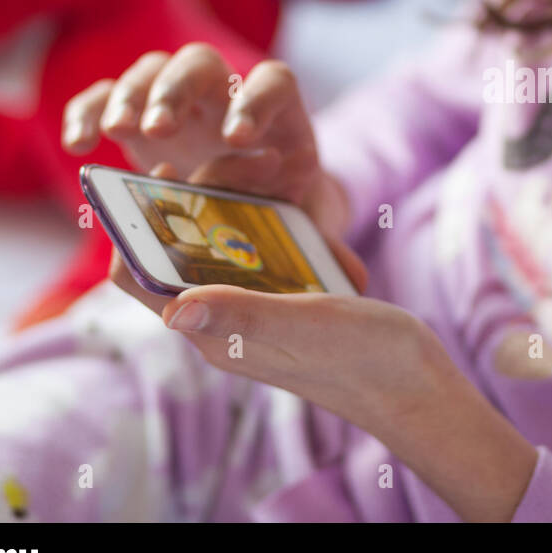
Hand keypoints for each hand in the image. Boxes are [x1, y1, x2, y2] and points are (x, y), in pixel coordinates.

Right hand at [62, 43, 350, 238]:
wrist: (251, 205)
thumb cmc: (283, 212)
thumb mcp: (304, 221)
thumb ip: (319, 237)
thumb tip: (351, 277)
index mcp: (278, 113)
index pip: (272, 82)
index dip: (256, 102)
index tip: (238, 139)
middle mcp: (226, 95)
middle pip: (201, 65)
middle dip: (179, 92)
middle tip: (161, 129)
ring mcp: (177, 101)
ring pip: (151, 71)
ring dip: (131, 97)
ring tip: (116, 133)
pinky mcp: (136, 118)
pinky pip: (105, 97)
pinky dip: (89, 111)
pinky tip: (80, 146)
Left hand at [107, 163, 538, 520]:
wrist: (416, 386)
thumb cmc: (364, 361)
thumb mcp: (303, 327)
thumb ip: (242, 314)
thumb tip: (175, 308)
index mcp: (215, 333)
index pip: (144, 281)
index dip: (135, 231)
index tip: (159, 182)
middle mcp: (226, 323)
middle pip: (179, 257)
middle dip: (193, 208)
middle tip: (229, 166)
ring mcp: (258, 314)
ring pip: (224, 252)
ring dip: (235, 213)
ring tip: (265, 177)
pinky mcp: (289, 305)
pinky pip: (265, 257)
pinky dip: (275, 228)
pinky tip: (300, 210)